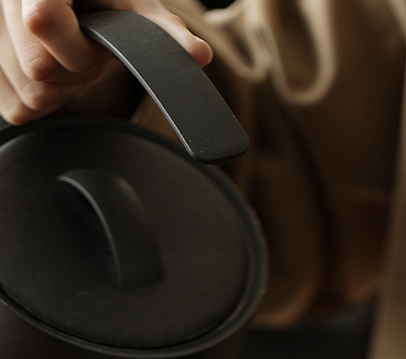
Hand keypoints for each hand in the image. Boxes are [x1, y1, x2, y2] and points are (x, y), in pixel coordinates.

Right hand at [0, 0, 210, 123]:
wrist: (82, 1)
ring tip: (71, 59)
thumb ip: (163, 32)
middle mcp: (9, 2)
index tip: (94, 41)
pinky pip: (16, 110)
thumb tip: (197, 55)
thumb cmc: (107, 0)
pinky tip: (55, 75)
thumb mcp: (136, 7)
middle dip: (75, 71)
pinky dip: (42, 102)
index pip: (43, 21)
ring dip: (60, 88)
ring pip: (27, 94)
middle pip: (39, 70)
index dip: (76, 45)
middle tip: (88, 53)